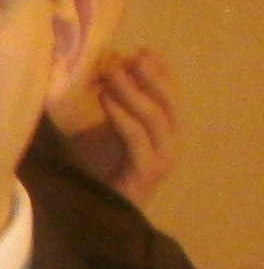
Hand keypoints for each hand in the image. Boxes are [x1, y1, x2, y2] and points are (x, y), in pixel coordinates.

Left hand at [67, 48, 179, 206]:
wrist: (99, 218)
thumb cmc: (98, 175)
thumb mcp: (105, 134)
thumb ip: (112, 108)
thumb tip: (102, 71)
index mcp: (165, 135)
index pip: (170, 96)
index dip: (160, 72)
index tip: (143, 50)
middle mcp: (169, 144)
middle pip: (168, 102)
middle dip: (150, 76)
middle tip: (132, 56)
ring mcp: (161, 159)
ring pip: (155, 117)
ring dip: (133, 91)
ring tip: (114, 72)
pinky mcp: (146, 172)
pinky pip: (136, 137)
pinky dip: (121, 115)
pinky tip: (105, 98)